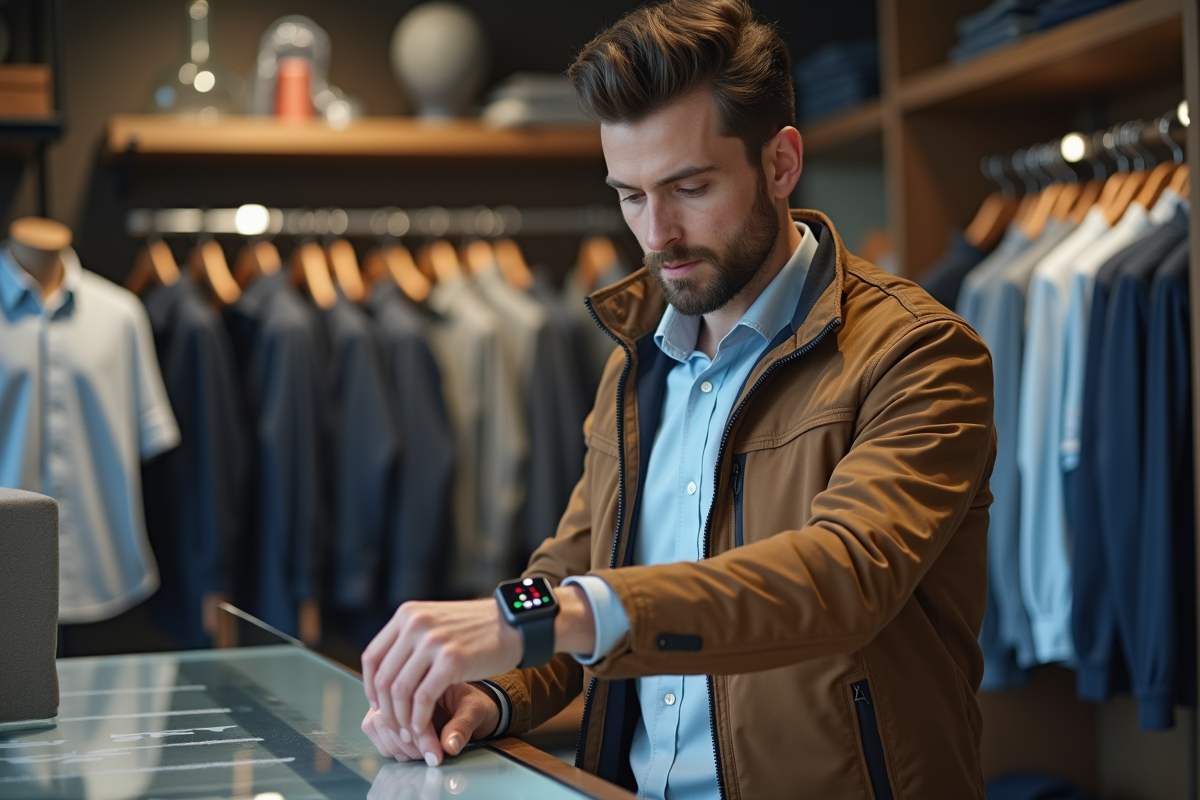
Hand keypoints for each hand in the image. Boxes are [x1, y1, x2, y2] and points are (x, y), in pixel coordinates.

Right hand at [361, 682, 499, 764]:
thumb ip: (463, 726)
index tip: (435, 754)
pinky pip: (372, 727)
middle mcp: (403, 678)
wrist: (470, 705)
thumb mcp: (476, 710)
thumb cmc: (472, 704)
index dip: (421, 733)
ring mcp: (390, 691)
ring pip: (375, 722)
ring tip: (422, 752)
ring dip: (397, 744)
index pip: (411, 702)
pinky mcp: (384, 704)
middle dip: (407, 742)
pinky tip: (410, 749)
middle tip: (429, 755)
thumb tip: (450, 746)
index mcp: (427, 670)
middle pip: (387, 712)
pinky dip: (389, 744)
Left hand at [362, 599, 521, 762]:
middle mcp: (415, 624)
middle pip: (384, 677)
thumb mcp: (435, 622)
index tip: (380, 705)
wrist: (514, 624)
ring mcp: (433, 641)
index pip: (372, 657)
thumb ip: (410, 639)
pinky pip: (423, 698)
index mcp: (406, 614)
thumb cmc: (476, 628)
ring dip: (401, 719)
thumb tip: (386, 669)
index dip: (371, 687)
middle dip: (386, 709)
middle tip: (396, 727)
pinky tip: (424, 729)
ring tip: (410, 732)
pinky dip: (420, 720)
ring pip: (400, 690)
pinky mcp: (452, 660)